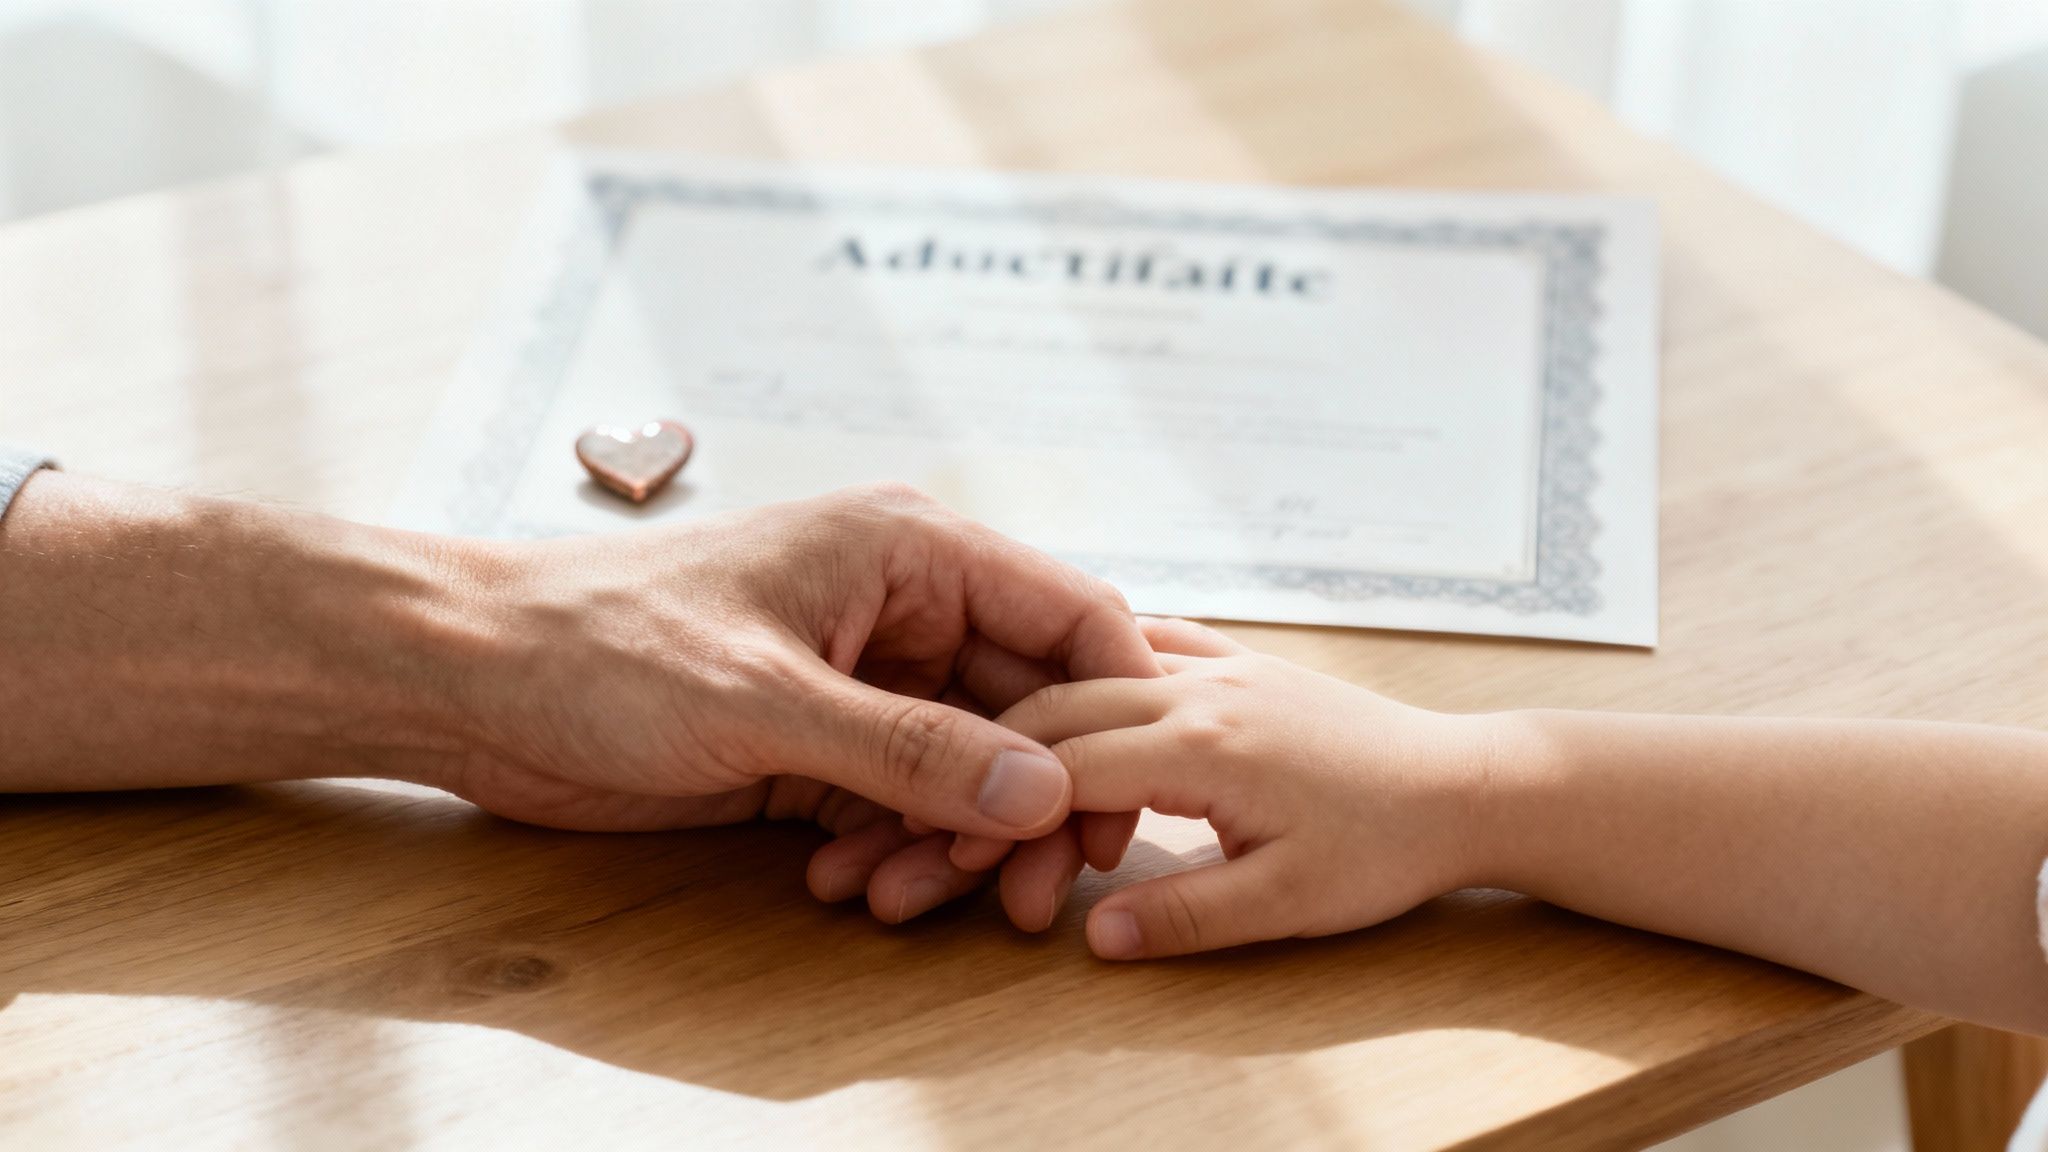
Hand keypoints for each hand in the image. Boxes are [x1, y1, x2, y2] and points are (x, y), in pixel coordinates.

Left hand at [429, 483, 1159, 924]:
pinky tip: (849, 885)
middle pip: (1032, 711)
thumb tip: (1045, 793)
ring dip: (954, 843)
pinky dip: (895, 852)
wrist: (472, 680)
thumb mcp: (764, 698)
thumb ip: (910, 749)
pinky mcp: (823, 743)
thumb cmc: (602, 644)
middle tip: (1023, 897)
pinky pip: (903, 805)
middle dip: (1032, 808)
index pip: (1069, 617)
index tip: (1116, 809)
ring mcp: (865, 680)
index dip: (1112, 711)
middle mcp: (903, 610)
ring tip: (900, 895)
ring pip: (971, 771)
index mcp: (910, 551)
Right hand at [997, 618, 1498, 958]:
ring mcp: (1223, 665)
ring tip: (991, 753)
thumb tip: (1096, 937)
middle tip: (953, 809)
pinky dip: (1096, 662)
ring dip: (1038, 709)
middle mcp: (1202, 688)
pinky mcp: (1243, 663)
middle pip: (1061, 706)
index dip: (1004, 812)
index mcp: (1204, 747)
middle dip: (996, 759)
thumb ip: (1186, 916)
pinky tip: (1068, 681)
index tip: (960, 851)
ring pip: (1096, 666)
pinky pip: (1149, 640)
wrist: (1466, 786)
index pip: (1065, 768)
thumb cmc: (1384, 848)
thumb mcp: (1287, 905)